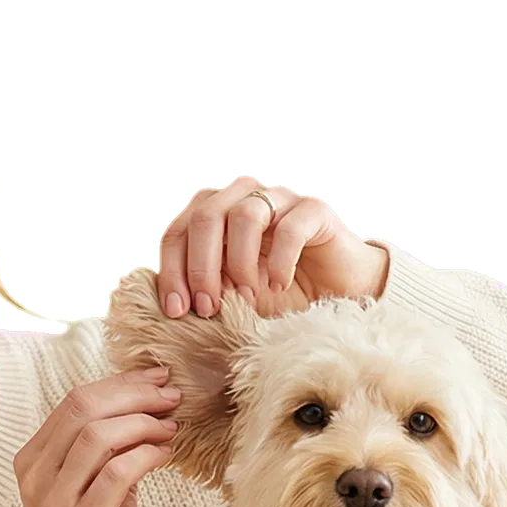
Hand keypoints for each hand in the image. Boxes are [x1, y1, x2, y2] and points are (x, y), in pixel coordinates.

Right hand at [14, 365, 182, 506]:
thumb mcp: (91, 492)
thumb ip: (106, 454)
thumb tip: (145, 411)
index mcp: (31, 462)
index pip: (73, 403)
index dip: (119, 383)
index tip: (155, 379)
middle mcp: (35, 477)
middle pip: (83, 409)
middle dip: (134, 394)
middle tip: (171, 396)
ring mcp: (54, 501)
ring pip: (99, 435)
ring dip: (143, 423)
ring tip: (172, 427)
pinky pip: (118, 471)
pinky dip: (147, 455)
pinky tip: (166, 455)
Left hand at [157, 175, 389, 320]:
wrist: (334, 292)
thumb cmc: (280, 291)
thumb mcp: (231, 294)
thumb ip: (203, 289)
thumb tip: (171, 302)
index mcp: (217, 212)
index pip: (180, 230)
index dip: (173, 269)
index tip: (177, 309)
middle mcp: (245, 197)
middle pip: (206, 218)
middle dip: (201, 268)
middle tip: (209, 307)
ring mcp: (279, 199)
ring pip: (244, 215)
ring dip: (239, 264)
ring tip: (246, 298)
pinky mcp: (313, 210)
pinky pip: (289, 228)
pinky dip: (279, 262)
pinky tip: (279, 285)